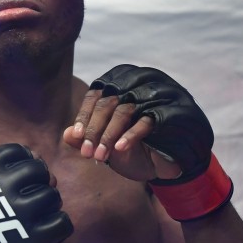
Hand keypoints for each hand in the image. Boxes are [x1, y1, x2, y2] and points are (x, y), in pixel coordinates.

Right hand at [0, 144, 72, 242]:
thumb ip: (6, 166)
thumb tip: (40, 159)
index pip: (21, 152)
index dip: (23, 164)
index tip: (15, 180)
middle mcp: (4, 185)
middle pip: (40, 171)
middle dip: (39, 181)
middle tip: (29, 197)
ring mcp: (19, 211)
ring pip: (53, 195)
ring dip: (49, 203)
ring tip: (36, 213)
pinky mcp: (32, 238)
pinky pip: (63, 223)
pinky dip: (59, 224)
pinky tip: (47, 228)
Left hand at [67, 64, 230, 220]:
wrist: (173, 162)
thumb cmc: (138, 148)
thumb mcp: (108, 143)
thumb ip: (87, 137)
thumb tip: (67, 135)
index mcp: (125, 81)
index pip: (98, 92)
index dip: (84, 114)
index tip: (75, 135)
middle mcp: (142, 81)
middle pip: (110, 101)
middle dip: (94, 129)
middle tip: (86, 153)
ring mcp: (160, 94)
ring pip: (126, 109)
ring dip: (109, 135)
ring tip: (99, 156)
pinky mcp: (175, 110)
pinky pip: (148, 120)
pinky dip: (131, 136)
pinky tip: (119, 150)